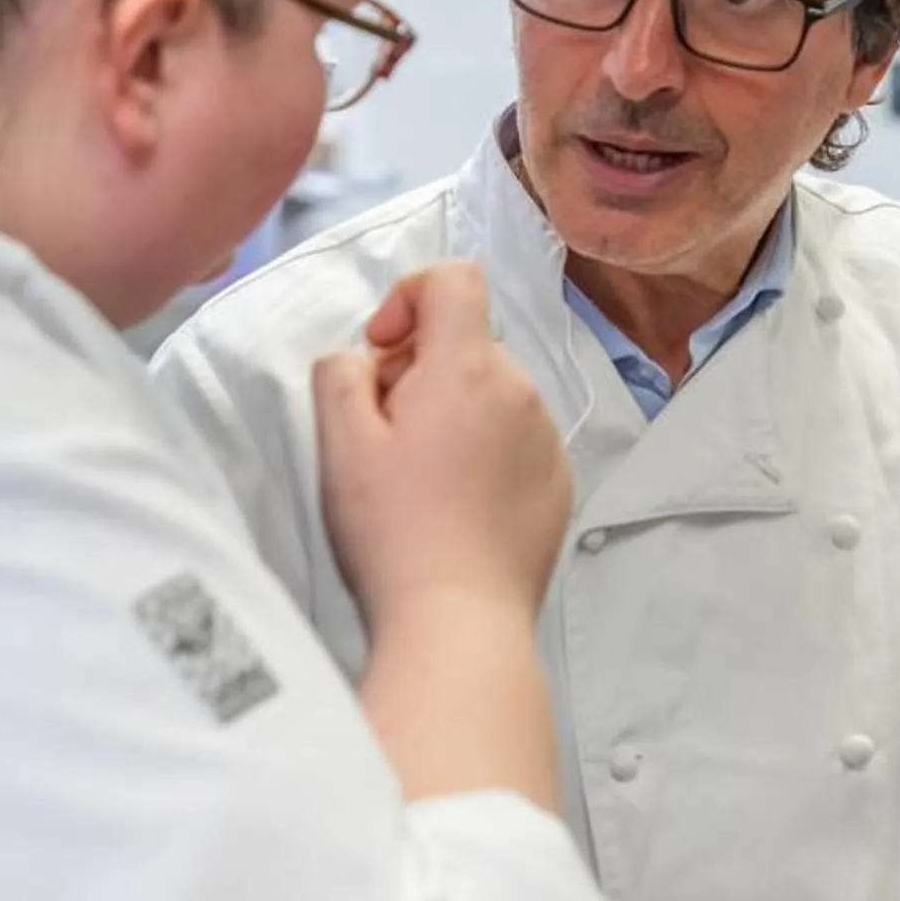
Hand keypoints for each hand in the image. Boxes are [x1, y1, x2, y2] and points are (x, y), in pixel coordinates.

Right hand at [312, 262, 571, 632]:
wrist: (459, 621)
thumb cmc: (392, 531)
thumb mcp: (340, 444)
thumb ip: (340, 374)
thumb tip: (361, 359)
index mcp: (468, 367)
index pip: (454, 279)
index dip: (408, 297)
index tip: (380, 352)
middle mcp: (521, 391)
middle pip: (466, 344)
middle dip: (420, 370)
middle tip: (382, 434)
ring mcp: (548, 440)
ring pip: (492, 395)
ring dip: (453, 414)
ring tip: (418, 480)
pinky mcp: (559, 485)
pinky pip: (516, 442)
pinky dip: (484, 454)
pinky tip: (454, 508)